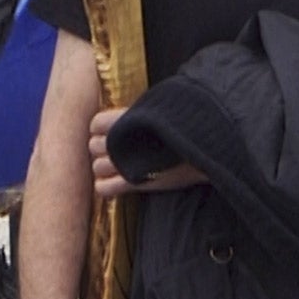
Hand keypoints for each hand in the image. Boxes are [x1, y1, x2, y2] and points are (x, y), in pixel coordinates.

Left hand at [88, 106, 205, 199]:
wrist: (205, 147)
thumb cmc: (186, 126)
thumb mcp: (161, 109)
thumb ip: (142, 112)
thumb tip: (133, 113)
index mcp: (127, 119)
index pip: (95, 123)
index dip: (101, 129)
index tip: (113, 133)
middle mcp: (121, 141)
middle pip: (93, 146)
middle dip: (103, 150)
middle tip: (118, 153)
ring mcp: (125, 163)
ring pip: (96, 167)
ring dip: (104, 169)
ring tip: (119, 169)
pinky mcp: (134, 183)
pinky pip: (103, 188)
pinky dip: (105, 188)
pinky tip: (115, 185)